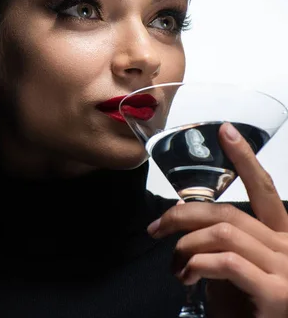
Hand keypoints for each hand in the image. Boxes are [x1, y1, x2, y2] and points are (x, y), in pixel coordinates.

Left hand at [147, 122, 287, 317]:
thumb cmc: (248, 310)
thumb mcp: (233, 272)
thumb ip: (219, 245)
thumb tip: (184, 219)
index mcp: (281, 238)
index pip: (265, 190)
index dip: (245, 159)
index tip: (225, 131)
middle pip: (227, 213)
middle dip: (181, 215)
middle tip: (156, 229)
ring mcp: (287, 269)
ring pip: (223, 233)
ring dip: (185, 247)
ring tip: (176, 268)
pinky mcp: (277, 292)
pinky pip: (226, 261)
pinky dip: (196, 265)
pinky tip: (187, 278)